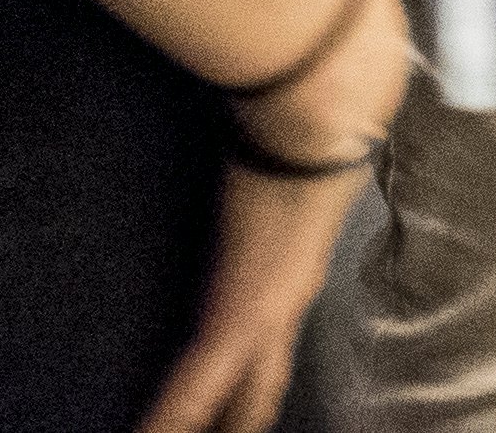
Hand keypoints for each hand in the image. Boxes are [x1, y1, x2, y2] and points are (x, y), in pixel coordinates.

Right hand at [133, 0, 413, 432]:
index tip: (238, 412)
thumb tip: (252, 130)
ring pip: (234, 398)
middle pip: (259, 389)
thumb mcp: (289, 146)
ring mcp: (266, 312)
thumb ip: (270, 150)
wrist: (324, 95)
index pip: (270, 347)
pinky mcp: (238, 312)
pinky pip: (195, 387)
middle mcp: (287, 300)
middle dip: (237, 420)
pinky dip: (171, 419)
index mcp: (296, 266)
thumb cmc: (310, 102)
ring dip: (201, 424)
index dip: (253, 386)